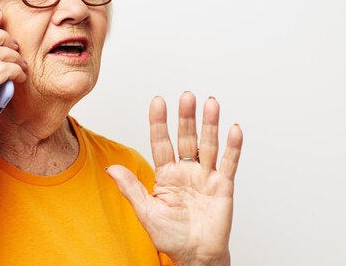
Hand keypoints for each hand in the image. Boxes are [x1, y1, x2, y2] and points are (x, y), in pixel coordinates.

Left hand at [107, 92, 242, 265]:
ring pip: (208, 145)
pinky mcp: (223, 187)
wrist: (195, 257)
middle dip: (186, 117)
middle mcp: (186, 171)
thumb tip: (112, 169)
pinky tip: (233, 130)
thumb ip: (131, 188)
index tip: (157, 102)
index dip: (159, 123)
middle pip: (186, 138)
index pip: (161, 143)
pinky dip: (232, 147)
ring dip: (209, 124)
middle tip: (187, 96)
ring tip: (210, 104)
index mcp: (166, 175)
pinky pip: (228, 164)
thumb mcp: (146, 212)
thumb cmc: (171, 237)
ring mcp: (205, 177)